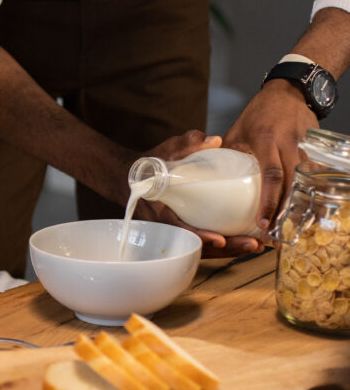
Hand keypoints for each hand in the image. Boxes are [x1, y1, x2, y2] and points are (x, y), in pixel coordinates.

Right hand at [129, 131, 257, 255]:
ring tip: (257, 245)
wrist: (132, 178)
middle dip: (227, 248)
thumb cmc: (149, 165)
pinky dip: (225, 245)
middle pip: (198, 246)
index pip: (180, 229)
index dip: (200, 237)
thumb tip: (216, 139)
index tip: (220, 239)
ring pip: (204, 249)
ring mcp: (176, 232)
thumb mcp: (166, 151)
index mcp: (160, 210)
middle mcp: (168, 227)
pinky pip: (204, 243)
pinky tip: (245, 240)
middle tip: (253, 244)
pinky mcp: (184, 231)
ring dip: (230, 250)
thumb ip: (188, 143)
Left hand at [224, 81, 314, 237]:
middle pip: (291, 183)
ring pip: (304, 181)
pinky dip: (307, 193)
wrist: (290, 91)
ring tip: (288, 227)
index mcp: (266, 139)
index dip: (268, 200)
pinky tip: (301, 209)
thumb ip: (227, 151)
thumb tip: (210, 176)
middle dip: (284, 210)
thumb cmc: (259, 112)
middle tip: (276, 233)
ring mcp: (304, 146)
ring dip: (297, 205)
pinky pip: (312, 175)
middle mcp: (288, 144)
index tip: (262, 222)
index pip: (271, 174)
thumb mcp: (238, 129)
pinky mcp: (314, 149)